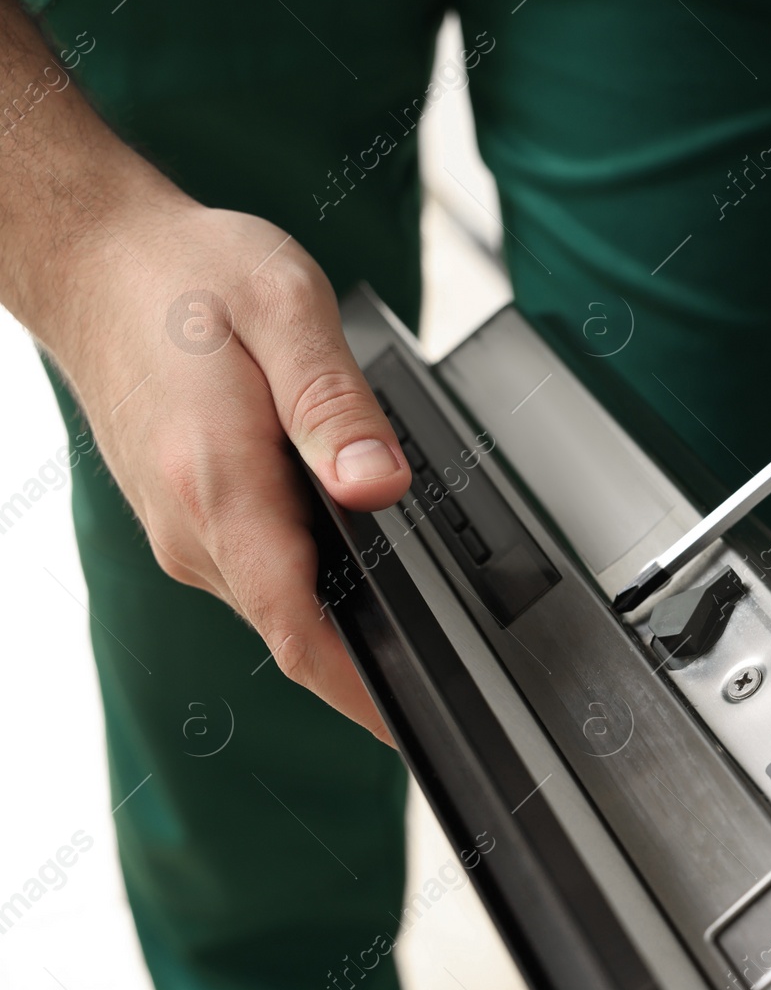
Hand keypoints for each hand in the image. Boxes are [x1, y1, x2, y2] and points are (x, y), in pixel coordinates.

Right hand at [39, 198, 409, 742]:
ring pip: (279, 602)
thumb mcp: (285, 310)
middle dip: (372, 653)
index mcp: (218, 484)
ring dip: (343, 609)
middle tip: (452, 656)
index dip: (361, 693)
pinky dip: (311, 577)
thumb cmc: (187, 277)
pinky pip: (260, 574)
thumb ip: (334, 406)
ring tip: (412, 592)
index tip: (417, 725)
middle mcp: (192, 527)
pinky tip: (348, 543)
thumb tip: (378, 487)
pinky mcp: (187, 520)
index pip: (297, 629)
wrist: (99, 264)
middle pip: (296, 627)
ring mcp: (184, 531)